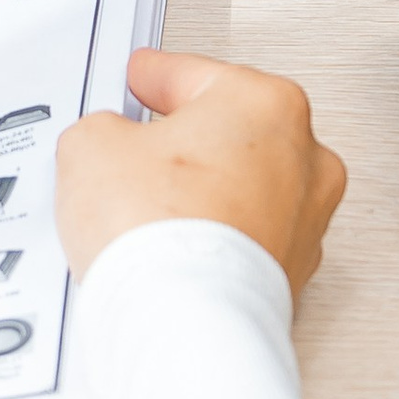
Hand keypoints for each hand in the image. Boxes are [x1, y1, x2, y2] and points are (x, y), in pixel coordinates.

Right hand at [58, 48, 346, 299]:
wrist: (183, 322)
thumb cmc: (159, 231)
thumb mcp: (93, 146)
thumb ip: (104, 128)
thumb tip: (107, 143)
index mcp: (267, 104)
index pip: (198, 76)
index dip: (158, 76)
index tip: (145, 77)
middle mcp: (303, 159)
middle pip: (231, 134)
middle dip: (186, 142)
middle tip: (141, 150)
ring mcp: (305, 223)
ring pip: (244, 191)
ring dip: (203, 196)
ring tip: (150, 212)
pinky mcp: (294, 277)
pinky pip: (246, 242)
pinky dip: (216, 242)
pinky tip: (175, 251)